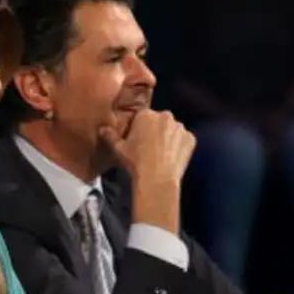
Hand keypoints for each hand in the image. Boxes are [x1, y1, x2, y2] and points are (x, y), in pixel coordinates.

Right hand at [100, 109, 194, 233]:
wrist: (157, 179)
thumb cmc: (135, 162)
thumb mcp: (118, 149)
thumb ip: (110, 136)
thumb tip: (103, 128)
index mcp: (146, 115)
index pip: (141, 116)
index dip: (138, 128)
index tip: (137, 140)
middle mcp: (166, 116)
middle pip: (159, 121)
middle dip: (155, 130)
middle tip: (149, 147)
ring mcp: (180, 127)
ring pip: (172, 130)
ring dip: (168, 137)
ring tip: (161, 154)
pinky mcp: (191, 139)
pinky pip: (183, 140)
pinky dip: (179, 146)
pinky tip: (171, 158)